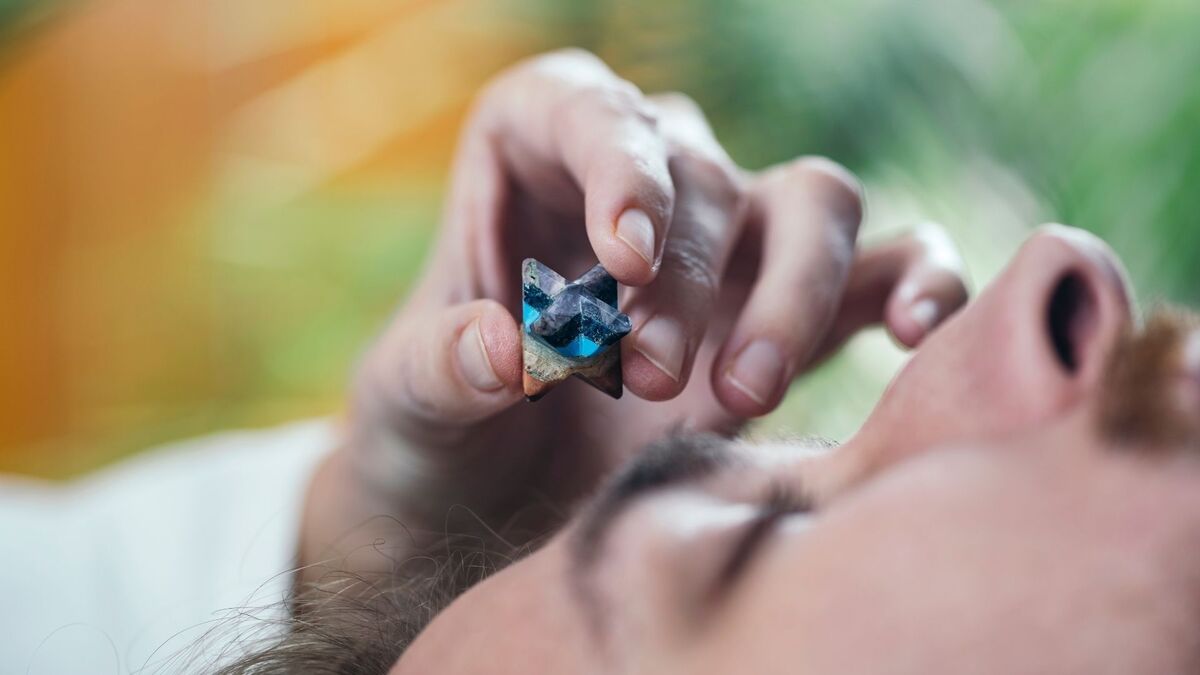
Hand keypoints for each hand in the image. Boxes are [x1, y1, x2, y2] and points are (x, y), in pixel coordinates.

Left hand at [304, 50, 967, 571]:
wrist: (498, 495)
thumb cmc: (442, 422)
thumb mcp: (409, 400)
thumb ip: (443, 368)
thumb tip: (507, 349)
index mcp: (534, 150)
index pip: (588, 109)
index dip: (617, 164)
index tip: (623, 252)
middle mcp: (645, 177)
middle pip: (704, 176)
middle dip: (684, 279)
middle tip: (646, 378)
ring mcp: (730, 238)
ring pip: (812, 205)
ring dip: (794, 289)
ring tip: (745, 393)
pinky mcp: (796, 307)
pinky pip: (887, 264)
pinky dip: (919, 283)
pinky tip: (922, 330)